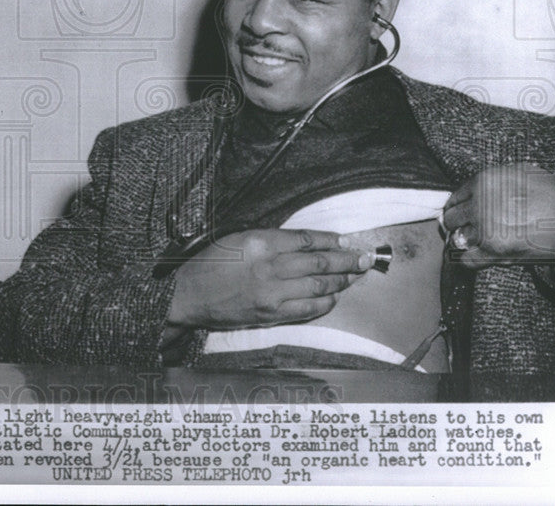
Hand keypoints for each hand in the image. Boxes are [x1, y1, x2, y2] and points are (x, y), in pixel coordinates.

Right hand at [165, 228, 373, 330]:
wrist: (189, 295)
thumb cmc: (210, 263)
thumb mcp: (238, 238)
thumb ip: (271, 239)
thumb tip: (304, 242)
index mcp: (261, 243)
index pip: (307, 239)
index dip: (331, 240)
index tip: (346, 240)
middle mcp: (270, 267)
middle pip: (320, 263)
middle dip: (347, 260)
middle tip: (365, 258)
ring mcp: (272, 294)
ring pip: (319, 287)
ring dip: (341, 282)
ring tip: (354, 276)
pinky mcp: (271, 315)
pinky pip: (307, 308)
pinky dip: (324, 302)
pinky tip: (332, 297)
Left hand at [442, 163, 554, 268]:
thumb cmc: (552, 195)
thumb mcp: (518, 173)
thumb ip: (493, 182)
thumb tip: (477, 190)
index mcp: (483, 183)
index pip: (455, 197)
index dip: (455, 206)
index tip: (455, 212)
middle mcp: (479, 205)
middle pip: (451, 217)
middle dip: (455, 223)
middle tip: (460, 227)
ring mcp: (484, 228)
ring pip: (457, 238)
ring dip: (462, 240)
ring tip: (470, 241)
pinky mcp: (494, 250)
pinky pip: (467, 259)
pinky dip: (467, 259)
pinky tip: (472, 256)